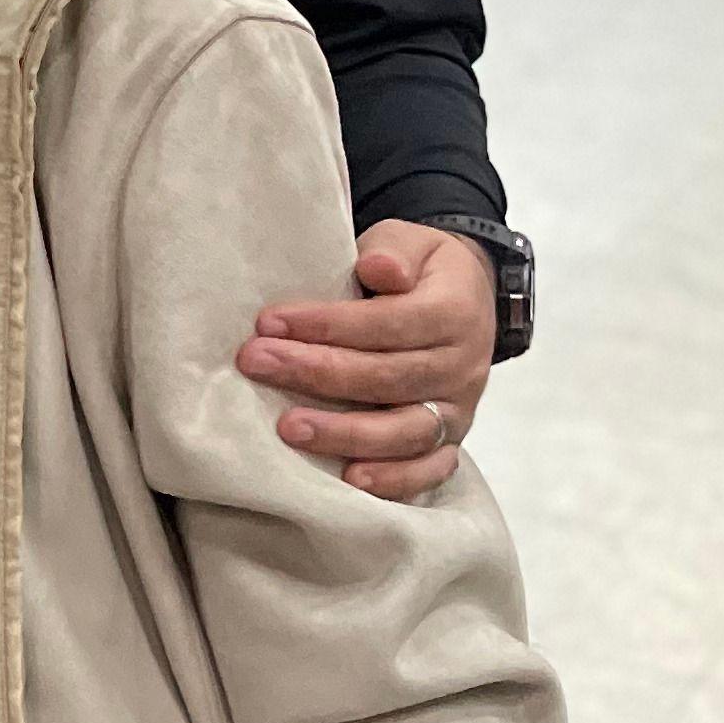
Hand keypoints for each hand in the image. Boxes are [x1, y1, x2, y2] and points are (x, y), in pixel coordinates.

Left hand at [239, 222, 496, 501]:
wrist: (465, 300)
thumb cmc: (419, 271)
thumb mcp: (410, 242)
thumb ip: (393, 252)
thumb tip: (379, 270)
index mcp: (454, 312)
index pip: (388, 323)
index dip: (328, 324)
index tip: (268, 323)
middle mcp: (463, 366)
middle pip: (389, 377)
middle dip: (318, 373)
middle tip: (258, 364)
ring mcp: (459, 409)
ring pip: (407, 430)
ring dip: (346, 433)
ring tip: (290, 430)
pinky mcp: (450, 440)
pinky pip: (429, 469)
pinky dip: (395, 480)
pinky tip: (350, 480)